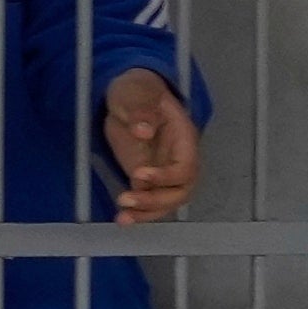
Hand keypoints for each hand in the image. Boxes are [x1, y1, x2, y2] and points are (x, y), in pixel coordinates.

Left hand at [101, 74, 202, 222]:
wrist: (127, 95)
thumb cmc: (136, 89)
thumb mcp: (136, 91)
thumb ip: (141, 108)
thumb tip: (144, 131)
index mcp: (183, 137)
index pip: (186, 166)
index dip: (167, 175)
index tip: (140, 174)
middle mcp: (178, 158)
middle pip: (181, 190)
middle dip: (156, 200)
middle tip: (126, 199)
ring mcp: (164, 170)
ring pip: (168, 201)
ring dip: (148, 213)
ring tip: (123, 218)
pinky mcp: (146, 178)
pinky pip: (151, 201)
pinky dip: (139, 213)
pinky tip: (121, 219)